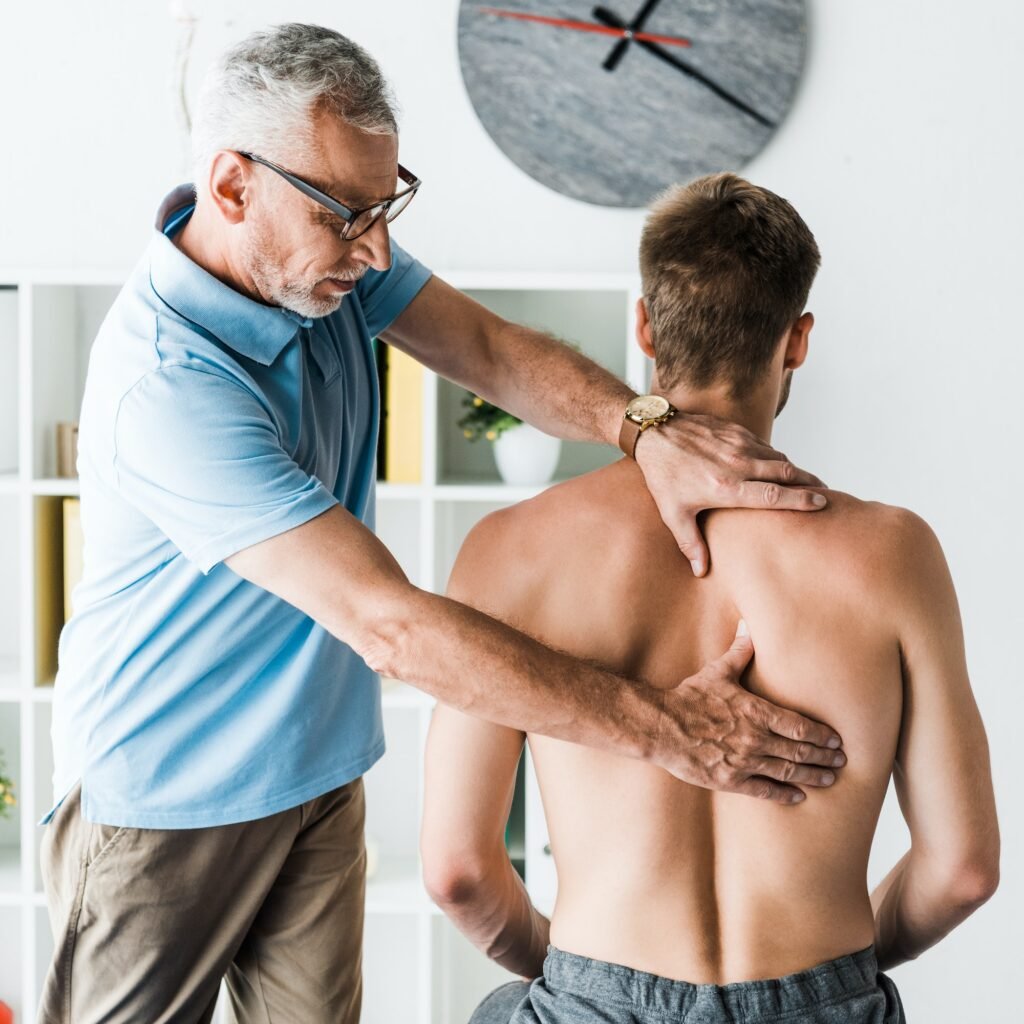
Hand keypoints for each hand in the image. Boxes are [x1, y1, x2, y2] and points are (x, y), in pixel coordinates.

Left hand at [634, 411, 826, 575]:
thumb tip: (701, 571)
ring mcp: (738, 445)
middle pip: (786, 474)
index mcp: (726, 487)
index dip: (800, 500)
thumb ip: (690, 542)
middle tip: (826, 495)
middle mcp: (737, 464)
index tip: (821, 504)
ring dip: (796, 471)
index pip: (773, 495)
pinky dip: (776, 457)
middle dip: (810, 483)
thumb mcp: (673, 512)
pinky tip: (780, 467)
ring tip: (809, 483)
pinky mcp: (736, 431)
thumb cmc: (663, 475)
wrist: (654, 432)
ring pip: (778, 458)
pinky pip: (764, 446)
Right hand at [654, 622, 845, 803]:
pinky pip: (765, 790)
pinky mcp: (730, 780)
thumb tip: (749, 627)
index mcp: (756, 712)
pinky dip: (785, 795)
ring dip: (812, 776)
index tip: (837, 740)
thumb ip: (739, 653)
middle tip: (841, 761)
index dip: (822, 734)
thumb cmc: (689, 698)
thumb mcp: (716, 672)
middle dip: (824, 757)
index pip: (800, 726)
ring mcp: (744, 762)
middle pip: (800, 751)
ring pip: (788, 772)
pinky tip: (799, 796)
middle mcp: (755, 739)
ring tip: (829, 778)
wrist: (661, 727)